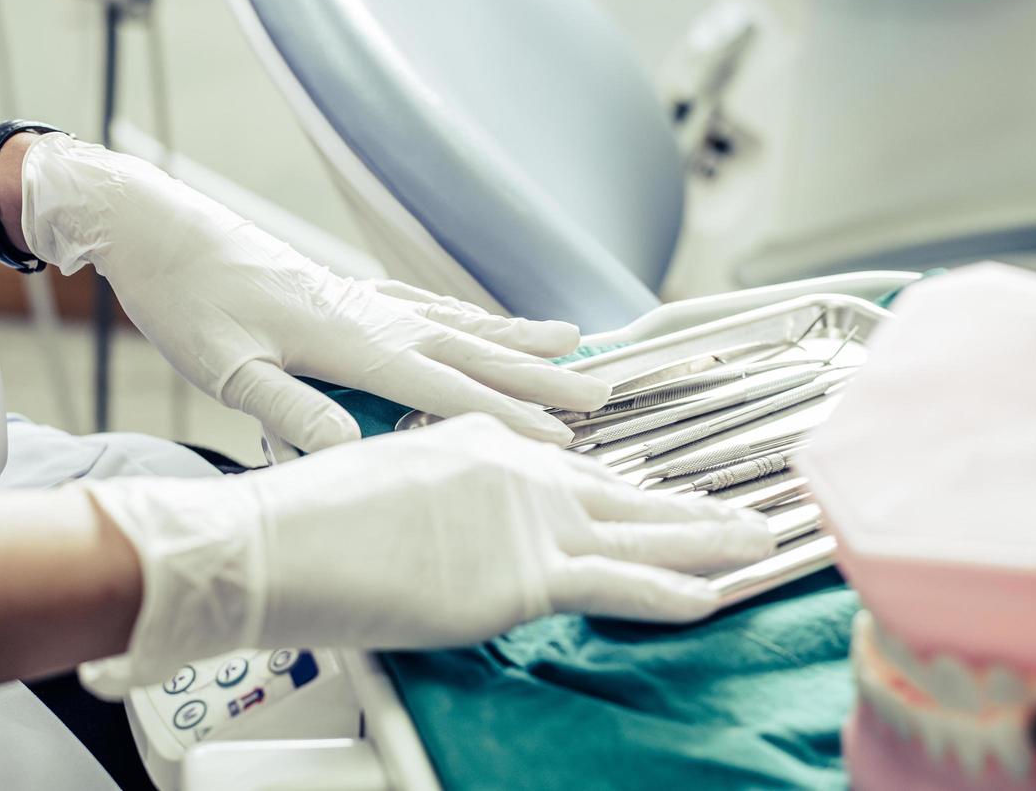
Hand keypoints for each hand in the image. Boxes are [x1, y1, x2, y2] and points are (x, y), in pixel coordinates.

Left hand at [18, 135, 607, 450]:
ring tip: (573, 339)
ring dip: (516, 335)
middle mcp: (369, 313)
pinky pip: (425, 303)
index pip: (444, 387)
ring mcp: (360, 294)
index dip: (507, 416)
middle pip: (472, 349)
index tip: (563, 439)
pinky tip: (473, 318)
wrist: (159, 229)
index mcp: (348, 340)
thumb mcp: (226, 367)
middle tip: (604, 392)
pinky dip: (466, 313)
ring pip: (457, 319)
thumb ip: (291, 409)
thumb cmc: (187, 301)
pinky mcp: (342, 286)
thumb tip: (355, 451)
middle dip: (540, 375)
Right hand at [77, 415, 774, 694]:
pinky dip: (672, 590)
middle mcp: (514, 468)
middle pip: (618, 489)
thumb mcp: (376, 486)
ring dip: (704, 539)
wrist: (277, 540)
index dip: (615, 486)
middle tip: (741, 510)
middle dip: (686, 504)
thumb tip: (442, 526)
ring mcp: (524, 518)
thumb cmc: (305, 521)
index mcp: (474, 441)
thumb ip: (428, 500)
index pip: (564, 466)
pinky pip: (618, 584)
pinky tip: (714, 594)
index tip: (650, 493)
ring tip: (757, 542)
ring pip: (639, 531)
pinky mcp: (523, 573)